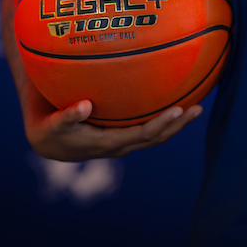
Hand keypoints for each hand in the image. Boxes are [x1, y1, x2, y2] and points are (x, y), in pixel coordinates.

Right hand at [21, 79, 202, 161]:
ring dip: (177, 123)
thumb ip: (67, 116)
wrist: (48, 143)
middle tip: (198, 107)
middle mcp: (120, 145)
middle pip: (156, 137)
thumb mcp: (52, 123)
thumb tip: (84, 106)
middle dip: (178, 124)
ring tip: (197, 105)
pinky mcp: (123, 135)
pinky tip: (177, 100)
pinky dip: (165, 118)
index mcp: (107, 143)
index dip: (161, 124)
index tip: (178, 109)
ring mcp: (123, 141)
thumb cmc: (50, 129)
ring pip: (156, 135)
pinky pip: (149, 128)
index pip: (141, 135)